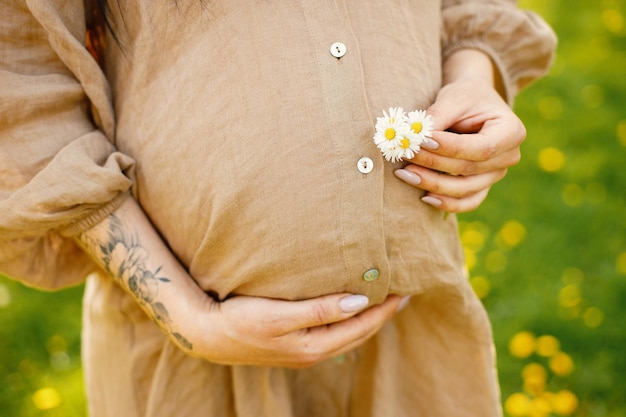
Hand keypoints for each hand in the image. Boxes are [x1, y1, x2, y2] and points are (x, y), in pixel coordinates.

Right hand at [187, 293, 405, 367]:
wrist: (208, 335)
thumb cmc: (241, 321)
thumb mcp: (280, 314)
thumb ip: (320, 310)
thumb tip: (360, 302)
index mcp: (314, 346)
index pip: (361, 327)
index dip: (384, 309)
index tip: (404, 289)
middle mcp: (314, 352)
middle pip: (359, 333)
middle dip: (382, 314)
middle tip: (403, 292)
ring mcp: (304, 350)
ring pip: (348, 333)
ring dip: (368, 317)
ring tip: (383, 298)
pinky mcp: (295, 343)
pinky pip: (333, 331)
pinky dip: (349, 319)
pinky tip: (350, 306)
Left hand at [394, 52, 526, 212]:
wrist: (471, 104)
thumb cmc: (464, 96)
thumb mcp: (453, 98)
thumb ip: (436, 117)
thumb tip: (413, 138)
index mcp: (512, 131)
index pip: (481, 147)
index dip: (450, 148)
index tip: (420, 141)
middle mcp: (509, 157)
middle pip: (469, 169)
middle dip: (433, 163)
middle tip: (404, 155)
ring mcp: (496, 175)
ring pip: (465, 189)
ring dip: (432, 184)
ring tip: (403, 173)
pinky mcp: (482, 186)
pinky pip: (467, 202)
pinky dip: (446, 203)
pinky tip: (424, 197)